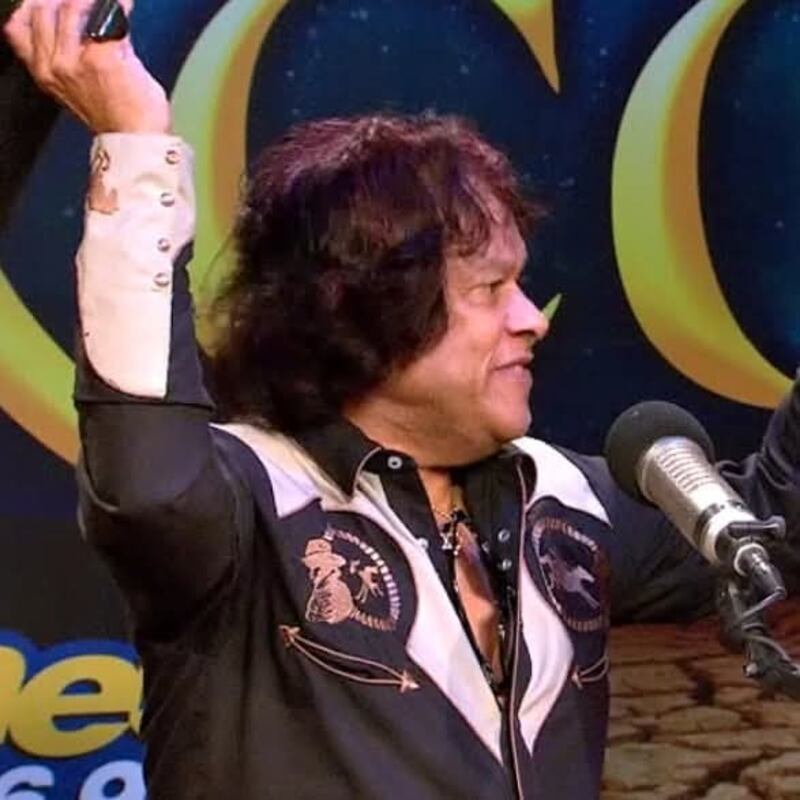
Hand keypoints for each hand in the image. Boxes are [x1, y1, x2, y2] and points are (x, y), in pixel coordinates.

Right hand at [3, 0, 170, 133]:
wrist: (137, 143)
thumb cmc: (117, 118)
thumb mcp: (77, 87)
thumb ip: (71, 54)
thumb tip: (87, 18)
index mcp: (44, 73)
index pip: (17, 25)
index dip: (33, 5)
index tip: (52, 0)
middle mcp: (53, 67)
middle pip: (43, 9)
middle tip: (87, 1)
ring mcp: (75, 62)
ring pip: (70, 6)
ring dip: (91, 0)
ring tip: (109, 4)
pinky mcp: (103, 58)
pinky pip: (108, 16)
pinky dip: (119, 6)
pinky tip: (126, 7)